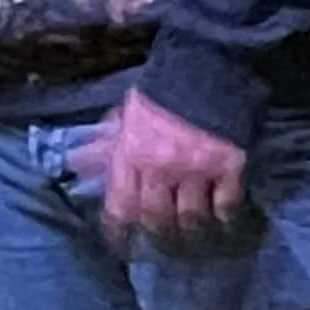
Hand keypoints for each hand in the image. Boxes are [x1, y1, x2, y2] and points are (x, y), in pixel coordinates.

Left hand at [68, 88, 245, 242]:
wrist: (207, 64)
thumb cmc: (162, 89)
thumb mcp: (125, 111)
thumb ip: (107, 141)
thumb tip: (79, 160)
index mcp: (131, 153)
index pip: (119, 204)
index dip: (118, 229)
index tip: (119, 244)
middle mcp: (161, 168)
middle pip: (156, 217)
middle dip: (156, 234)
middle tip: (160, 242)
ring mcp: (198, 170)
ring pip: (190, 217)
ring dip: (190, 229)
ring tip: (192, 235)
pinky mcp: (230, 168)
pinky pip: (226, 205)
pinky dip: (223, 216)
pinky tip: (222, 220)